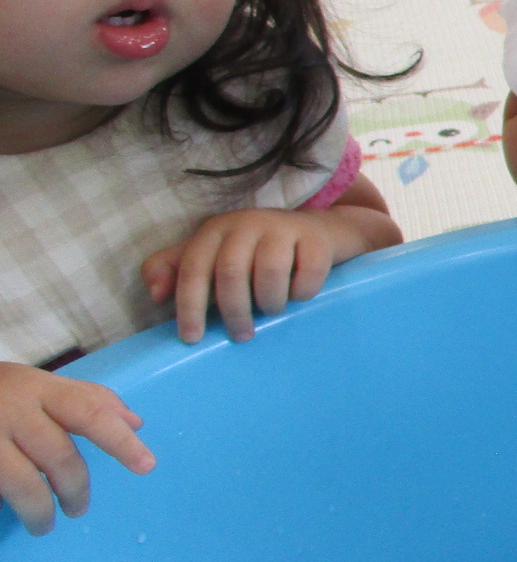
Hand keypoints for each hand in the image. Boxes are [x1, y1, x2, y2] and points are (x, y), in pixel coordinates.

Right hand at [0, 362, 154, 534]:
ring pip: (23, 483)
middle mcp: (15, 410)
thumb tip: (136, 423)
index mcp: (41, 390)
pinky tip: (8, 512)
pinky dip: (7, 505)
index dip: (119, 441)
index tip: (146, 466)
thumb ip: (88, 400)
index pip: (89, 413)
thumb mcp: (42, 385)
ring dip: (40, 510)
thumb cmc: (1, 392)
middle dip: (75, 488)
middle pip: (59, 456)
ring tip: (45, 525)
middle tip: (78, 510)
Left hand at [143, 208, 348, 341]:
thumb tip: (156, 294)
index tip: (191, 338)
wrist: (315, 232)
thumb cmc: (254, 251)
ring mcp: (284, 227)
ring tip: (271, 311)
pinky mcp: (316, 238)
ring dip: (270, 303)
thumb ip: (174, 270)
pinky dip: (301, 293)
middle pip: (231, 272)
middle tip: (241, 334)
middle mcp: (247, 223)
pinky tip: (298, 296)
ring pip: (270, 272)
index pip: (193, 268)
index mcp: (216, 230)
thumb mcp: (211, 255)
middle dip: (233, 311)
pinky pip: (307, 273)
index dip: (190, 305)